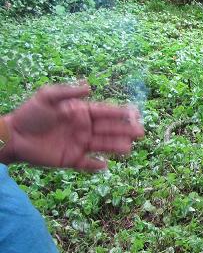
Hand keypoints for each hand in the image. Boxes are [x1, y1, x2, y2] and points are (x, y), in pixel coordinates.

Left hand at [1, 82, 144, 170]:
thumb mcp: (46, 96)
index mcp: (81, 112)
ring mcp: (78, 144)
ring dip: (116, 147)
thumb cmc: (29, 114)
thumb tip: (90, 87)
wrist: (13, 136)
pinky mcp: (70, 159)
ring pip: (102, 146)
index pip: (105, 112)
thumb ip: (68, 92)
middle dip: (125, 130)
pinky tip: (105, 165)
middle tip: (140, 132)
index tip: (135, 113)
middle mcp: (84, 128)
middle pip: (109, 129)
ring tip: (129, 148)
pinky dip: (95, 165)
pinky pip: (86, 163)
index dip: (120, 112)